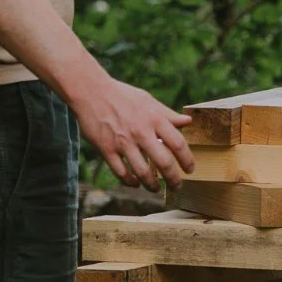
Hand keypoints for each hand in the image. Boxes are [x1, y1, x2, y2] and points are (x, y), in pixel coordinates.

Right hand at [74, 74, 194, 191]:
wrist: (92, 92)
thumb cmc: (122, 95)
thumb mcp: (148, 100)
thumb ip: (168, 114)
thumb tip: (188, 121)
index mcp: (154, 119)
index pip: (178, 144)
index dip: (187, 160)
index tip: (190, 169)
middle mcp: (141, 132)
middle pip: (164, 163)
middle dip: (173, 179)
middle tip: (176, 186)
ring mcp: (123, 142)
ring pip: (143, 173)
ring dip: (151, 185)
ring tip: (155, 189)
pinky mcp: (107, 150)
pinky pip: (121, 173)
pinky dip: (130, 182)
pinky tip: (135, 183)